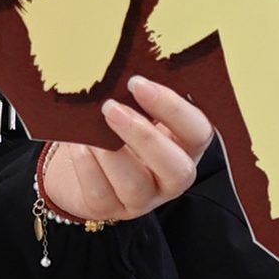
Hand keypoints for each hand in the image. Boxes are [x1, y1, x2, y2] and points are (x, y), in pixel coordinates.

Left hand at [38, 77, 220, 228]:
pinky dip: (88, 168)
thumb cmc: (114, 124)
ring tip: (90, 128)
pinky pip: (102, 194)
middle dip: (144, 137)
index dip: (173, 109)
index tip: (138, 84)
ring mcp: (142, 198)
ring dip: (111, 154)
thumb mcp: (134, 107)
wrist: (80, 157)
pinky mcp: (110, 210)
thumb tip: (126, 68)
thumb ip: (140, 96)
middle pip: (176, 169)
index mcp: (185, 145)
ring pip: (137, 186)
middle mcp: (170, 176)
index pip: (198, 132)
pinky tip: (79, 147)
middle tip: (111, 107)